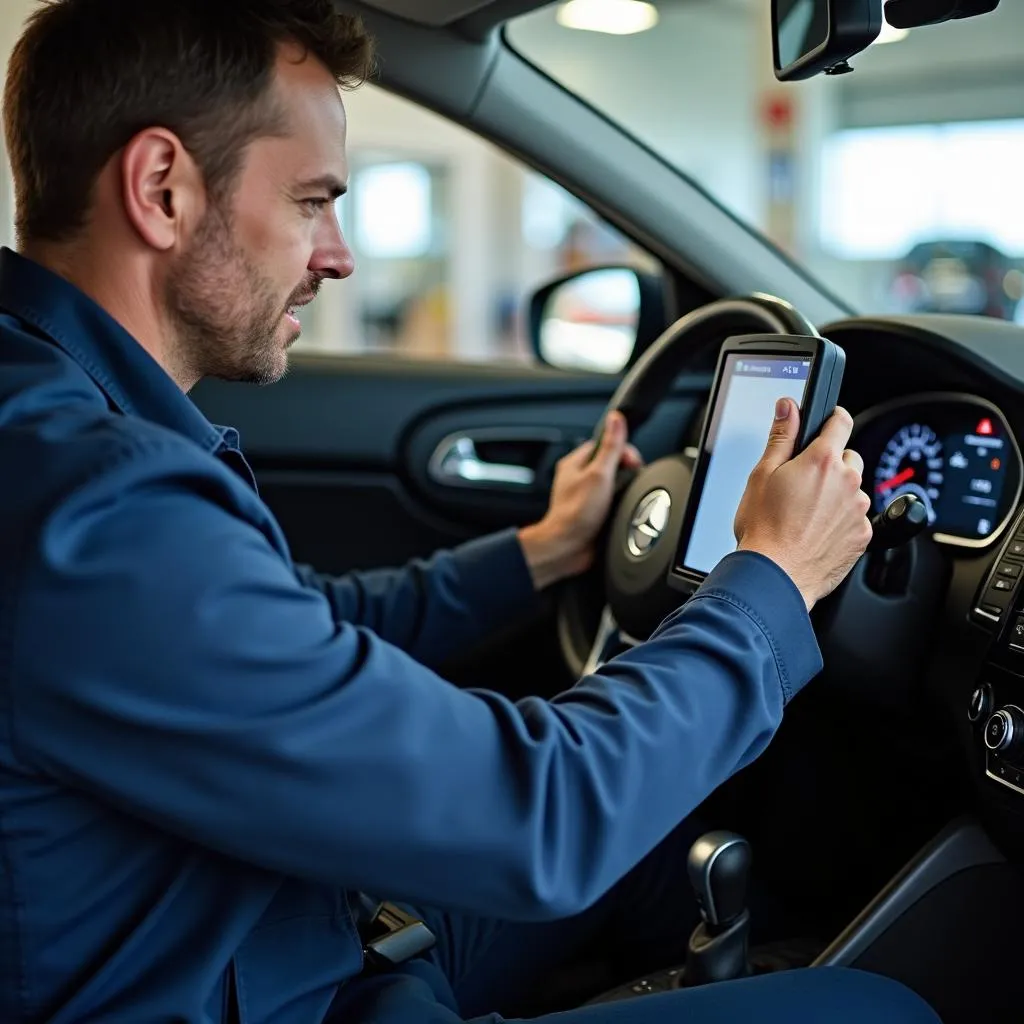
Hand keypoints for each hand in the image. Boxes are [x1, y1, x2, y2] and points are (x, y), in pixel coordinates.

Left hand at [519, 412, 642, 589]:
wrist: (569, 548)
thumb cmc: (576, 514)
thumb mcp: (599, 474)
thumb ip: (611, 446)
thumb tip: (616, 419)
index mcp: (575, 463)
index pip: (605, 443)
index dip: (622, 451)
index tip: (630, 463)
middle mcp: (578, 478)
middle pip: (612, 463)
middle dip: (624, 472)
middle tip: (624, 483)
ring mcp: (585, 495)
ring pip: (614, 483)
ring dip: (622, 490)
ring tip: (620, 499)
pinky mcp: (593, 512)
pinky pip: (613, 501)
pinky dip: (619, 504)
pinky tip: (618, 510)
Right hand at [734, 399, 871, 610]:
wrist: (776, 575)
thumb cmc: (764, 529)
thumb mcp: (762, 475)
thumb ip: (781, 437)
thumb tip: (788, 406)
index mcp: (822, 461)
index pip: (841, 422)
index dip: (833, 419)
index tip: (828, 423)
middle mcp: (848, 481)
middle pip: (848, 458)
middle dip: (830, 465)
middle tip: (803, 485)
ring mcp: (859, 510)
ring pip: (853, 490)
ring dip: (837, 495)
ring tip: (806, 514)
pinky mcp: (864, 535)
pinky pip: (857, 519)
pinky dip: (842, 521)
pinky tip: (816, 531)